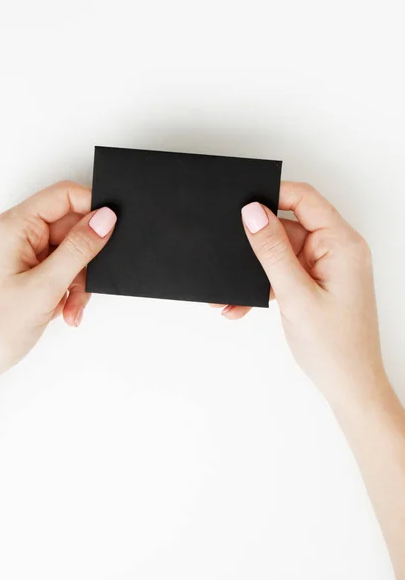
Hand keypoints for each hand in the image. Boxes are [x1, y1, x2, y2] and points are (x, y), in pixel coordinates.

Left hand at [0, 181, 116, 386]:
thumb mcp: (45, 287)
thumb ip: (78, 250)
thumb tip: (105, 219)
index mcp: (13, 226)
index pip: (62, 196)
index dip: (92, 207)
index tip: (112, 231)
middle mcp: (15, 235)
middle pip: (69, 229)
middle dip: (83, 261)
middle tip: (83, 287)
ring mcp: (19, 254)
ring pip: (68, 253)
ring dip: (76, 282)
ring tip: (71, 308)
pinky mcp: (24, 273)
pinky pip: (58, 271)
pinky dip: (66, 290)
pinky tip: (64, 312)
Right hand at [223, 182, 386, 407]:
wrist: (348, 384)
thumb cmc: (334, 345)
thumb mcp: (295, 294)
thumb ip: (272, 250)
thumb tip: (252, 213)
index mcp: (341, 244)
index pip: (304, 199)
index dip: (272, 194)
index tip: (241, 202)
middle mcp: (335, 250)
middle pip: (286, 226)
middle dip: (254, 244)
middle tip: (230, 255)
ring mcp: (323, 267)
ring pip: (279, 253)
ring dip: (253, 270)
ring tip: (232, 293)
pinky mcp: (313, 282)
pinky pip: (281, 273)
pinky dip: (261, 286)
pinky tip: (242, 303)